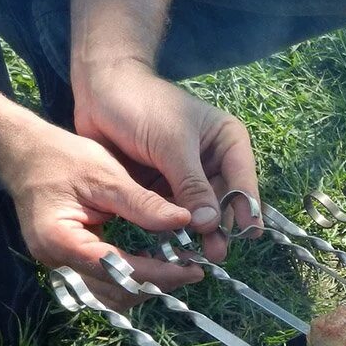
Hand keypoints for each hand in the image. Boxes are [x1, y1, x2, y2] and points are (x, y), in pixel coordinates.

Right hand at [0, 123, 203, 309]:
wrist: (23, 153)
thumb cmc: (61, 157)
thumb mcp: (106, 174)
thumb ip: (143, 203)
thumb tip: (185, 221)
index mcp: (61, 240)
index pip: (120, 270)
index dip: (161, 274)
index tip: (194, 270)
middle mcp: (56, 262)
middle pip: (115, 291)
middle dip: (156, 284)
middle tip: (192, 270)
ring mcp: (59, 265)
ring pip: (110, 295)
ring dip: (144, 286)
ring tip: (177, 267)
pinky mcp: (67, 263)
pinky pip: (102, 283)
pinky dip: (129, 279)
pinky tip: (152, 261)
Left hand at [73, 61, 260, 261]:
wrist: (98, 90)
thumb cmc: (141, 105)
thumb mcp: (171, 144)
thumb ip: (192, 185)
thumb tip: (210, 223)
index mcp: (226, 142)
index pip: (242, 180)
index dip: (245, 208)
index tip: (248, 235)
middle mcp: (213, 161)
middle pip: (223, 201)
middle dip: (219, 227)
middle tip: (216, 254)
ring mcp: (188, 176)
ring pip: (199, 212)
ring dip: (196, 232)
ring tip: (196, 255)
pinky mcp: (164, 187)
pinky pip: (174, 213)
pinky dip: (174, 229)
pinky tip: (174, 246)